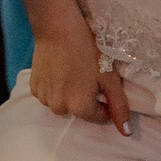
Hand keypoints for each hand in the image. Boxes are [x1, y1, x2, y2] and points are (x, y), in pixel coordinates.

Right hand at [29, 12, 130, 132]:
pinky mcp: (34, 88)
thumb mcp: (109, 77)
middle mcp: (59, 108)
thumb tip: (126, 132)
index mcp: (79, 107)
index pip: (99, 117)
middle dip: (87, 98)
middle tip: (89, 75)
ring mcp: (44, 98)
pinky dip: (56, 87)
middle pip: (80, 111)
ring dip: (70, 93)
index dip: (105, 102)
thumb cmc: (87, 50)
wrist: (57, 27)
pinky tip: (60, 70)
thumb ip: (119, 106)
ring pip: (64, 103)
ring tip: (74, 71)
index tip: (104, 84)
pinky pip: (50, 95)